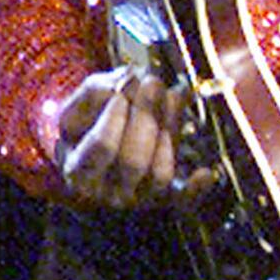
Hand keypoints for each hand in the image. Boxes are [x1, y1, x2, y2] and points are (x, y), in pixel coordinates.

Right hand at [52, 66, 181, 206]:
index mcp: (77, 172)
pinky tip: (204, 172)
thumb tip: (128, 78)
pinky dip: (195, 188)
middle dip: (147, 115)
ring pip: (159, 173)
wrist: (89, 155)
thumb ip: (95, 91)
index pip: (102, 147)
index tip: (122, 88)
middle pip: (133, 161)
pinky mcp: (161, 200)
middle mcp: (105, 194)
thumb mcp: (75, 110)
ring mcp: (135, 199)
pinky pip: (182, 200)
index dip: (116, 115)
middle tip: (151, 83)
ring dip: (169, 129)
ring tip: (170, 96)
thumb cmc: (83, 130)